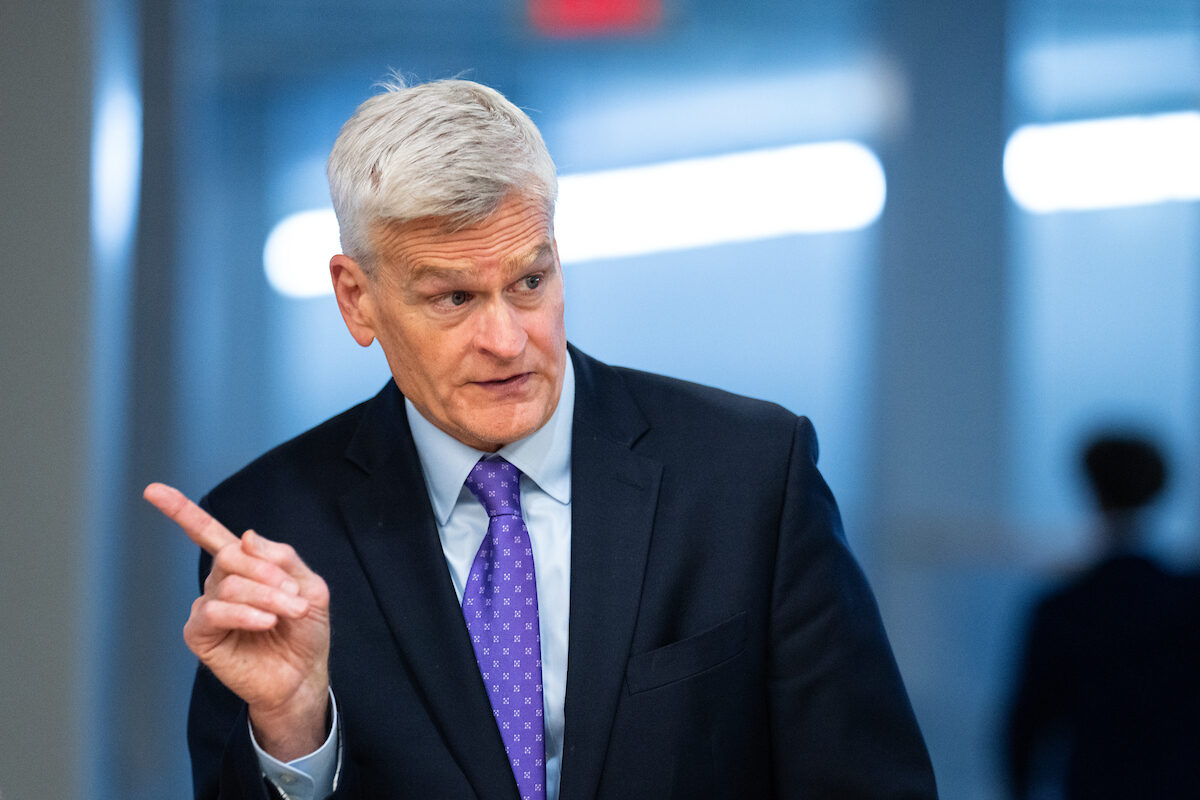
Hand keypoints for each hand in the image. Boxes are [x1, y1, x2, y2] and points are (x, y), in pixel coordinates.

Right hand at [144, 482, 331, 760]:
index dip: (181, 510)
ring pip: (228, 584)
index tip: (152, 490)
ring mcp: (208, 608)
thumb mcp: (309, 587)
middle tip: (296, 598)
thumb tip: (245, 536)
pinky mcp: (201, 635)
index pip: (208, 532)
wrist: (303, 675)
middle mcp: (220, 582)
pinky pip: (214, 611)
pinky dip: (244, 613)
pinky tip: (265, 621)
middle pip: (231, 556)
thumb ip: (283, 558)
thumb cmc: (305, 631)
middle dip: (268, 573)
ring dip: (266, 596)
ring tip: (289, 613)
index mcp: (243, 566)